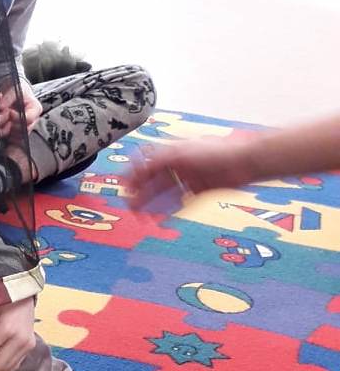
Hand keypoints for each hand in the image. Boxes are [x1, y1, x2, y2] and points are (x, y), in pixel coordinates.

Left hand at [0, 82, 42, 134]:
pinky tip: (3, 130)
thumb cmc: (16, 89)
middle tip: (3, 120)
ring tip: (2, 124)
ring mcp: (28, 127)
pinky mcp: (21, 132)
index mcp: (35, 108)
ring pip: (20, 136)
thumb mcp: (14, 88)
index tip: (8, 112)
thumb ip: (8, 97)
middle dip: (12, 126)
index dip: (17, 117)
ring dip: (10, 132)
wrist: (15, 93)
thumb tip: (0, 107)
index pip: (28, 118)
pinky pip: (16, 140)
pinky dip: (9, 136)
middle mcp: (34, 119)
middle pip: (25, 129)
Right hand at [126, 138, 251, 209]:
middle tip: (130, 208)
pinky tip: (161, 219)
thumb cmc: (215, 152)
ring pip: (165, 193)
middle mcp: (177, 164)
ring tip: (143, 217)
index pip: (145, 163)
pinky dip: (169, 210)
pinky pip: (180, 202)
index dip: (133, 175)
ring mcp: (188, 177)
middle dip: (140, 193)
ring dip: (152, 204)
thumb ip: (158, 160)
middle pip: (153, 180)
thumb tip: (137, 168)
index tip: (124, 189)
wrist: (245, 161)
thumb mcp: (181, 153)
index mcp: (171, 152)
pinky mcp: (199, 189)